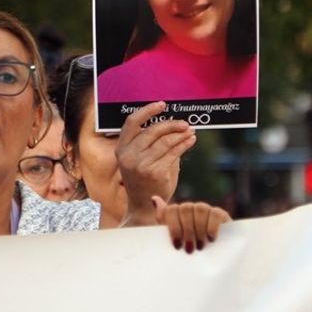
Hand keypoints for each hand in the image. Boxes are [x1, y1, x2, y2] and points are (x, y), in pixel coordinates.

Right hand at [116, 101, 195, 226]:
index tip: (162, 105)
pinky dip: (184, 144)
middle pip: (152, 130)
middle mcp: (128, 156)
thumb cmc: (144, 181)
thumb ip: (152, 142)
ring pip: (165, 141)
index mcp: (121, 149)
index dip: (147, 111)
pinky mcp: (155, 172)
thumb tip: (172, 123)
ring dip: (181, 134)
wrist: (144, 206)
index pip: (132, 122)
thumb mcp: (140, 159)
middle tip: (184, 123)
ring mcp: (141, 164)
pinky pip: (173, 153)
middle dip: (171, 124)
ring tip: (190, 131)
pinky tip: (190, 141)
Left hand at [155, 196, 228, 253]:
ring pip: (200, 209)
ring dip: (199, 229)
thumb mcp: (173, 240)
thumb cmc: (188, 250)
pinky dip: (212, 226)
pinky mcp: (220, 214)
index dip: (173, 227)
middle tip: (189, 249)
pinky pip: (215, 213)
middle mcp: (190, 208)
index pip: (171, 210)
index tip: (177, 245)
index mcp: (176, 213)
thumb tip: (154, 198)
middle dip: (187, 231)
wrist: (211, 258)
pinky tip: (211, 239)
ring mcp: (206, 209)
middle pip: (185, 209)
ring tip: (200, 246)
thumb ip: (164, 222)